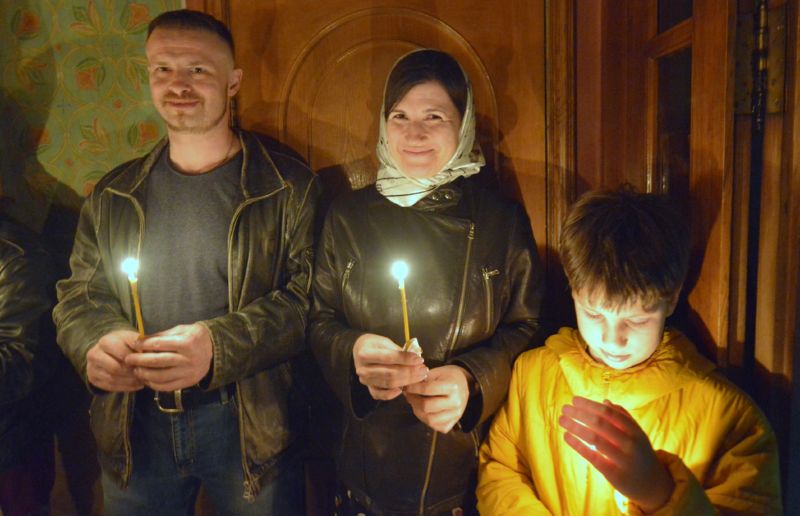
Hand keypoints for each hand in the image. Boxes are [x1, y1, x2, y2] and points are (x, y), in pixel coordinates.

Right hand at [86, 329, 144, 391]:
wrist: (106, 349)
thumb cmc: (123, 343)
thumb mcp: (131, 338)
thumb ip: (140, 345)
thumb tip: (150, 353)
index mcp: (106, 341)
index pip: (123, 354)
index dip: (137, 360)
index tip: (149, 363)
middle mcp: (95, 354)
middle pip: (115, 368)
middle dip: (132, 372)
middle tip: (145, 374)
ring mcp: (91, 367)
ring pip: (113, 379)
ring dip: (130, 381)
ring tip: (143, 380)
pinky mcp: (93, 378)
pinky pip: (110, 386)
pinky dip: (126, 387)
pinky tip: (136, 384)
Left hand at [125, 323, 212, 390]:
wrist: (214, 350)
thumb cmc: (195, 337)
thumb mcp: (182, 329)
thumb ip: (163, 335)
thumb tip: (142, 340)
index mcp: (186, 343)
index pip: (159, 344)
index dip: (144, 345)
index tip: (135, 344)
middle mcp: (188, 359)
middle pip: (158, 361)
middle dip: (140, 360)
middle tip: (128, 360)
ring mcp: (188, 372)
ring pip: (161, 376)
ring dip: (145, 374)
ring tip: (136, 371)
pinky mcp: (188, 382)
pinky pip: (168, 386)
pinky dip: (154, 385)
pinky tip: (147, 380)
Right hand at [352, 333, 427, 399]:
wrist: (360, 351)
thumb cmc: (375, 345)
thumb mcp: (385, 342)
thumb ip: (399, 350)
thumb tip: (416, 356)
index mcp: (365, 353)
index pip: (388, 357)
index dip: (405, 359)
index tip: (419, 359)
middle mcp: (363, 368)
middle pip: (390, 373)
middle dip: (409, 372)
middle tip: (423, 370)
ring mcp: (365, 380)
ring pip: (388, 384)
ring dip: (406, 381)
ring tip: (419, 377)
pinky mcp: (368, 388)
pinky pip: (379, 395)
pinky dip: (391, 394)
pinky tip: (402, 389)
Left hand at [404, 365, 471, 432]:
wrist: (463, 383)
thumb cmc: (447, 376)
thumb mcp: (436, 372)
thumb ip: (422, 380)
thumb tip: (405, 387)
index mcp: (452, 387)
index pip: (427, 389)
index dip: (413, 388)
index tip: (406, 386)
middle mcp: (456, 402)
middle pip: (427, 406)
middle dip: (413, 400)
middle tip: (408, 395)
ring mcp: (456, 415)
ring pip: (430, 420)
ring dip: (417, 411)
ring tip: (414, 403)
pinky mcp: (453, 423)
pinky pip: (435, 427)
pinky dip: (426, 420)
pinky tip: (423, 411)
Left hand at [559, 397, 673, 511]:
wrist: (653, 485)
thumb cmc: (640, 454)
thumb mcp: (637, 434)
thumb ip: (623, 418)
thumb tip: (604, 401)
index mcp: (634, 430)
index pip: (609, 413)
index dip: (590, 405)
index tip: (574, 400)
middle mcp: (630, 443)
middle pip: (600, 423)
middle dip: (580, 414)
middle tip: (564, 409)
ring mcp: (623, 459)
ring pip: (595, 439)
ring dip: (576, 427)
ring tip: (562, 420)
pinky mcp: (615, 475)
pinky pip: (593, 457)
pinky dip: (578, 445)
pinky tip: (566, 437)